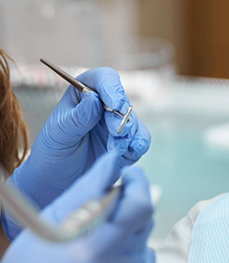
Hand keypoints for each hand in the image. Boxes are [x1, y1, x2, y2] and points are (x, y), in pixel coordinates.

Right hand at [0, 151, 154, 262]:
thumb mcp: (50, 220)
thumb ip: (88, 189)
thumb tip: (115, 160)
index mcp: (88, 243)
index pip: (139, 205)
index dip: (139, 184)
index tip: (130, 176)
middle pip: (144, 220)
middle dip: (130, 207)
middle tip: (107, 210)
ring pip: (144, 240)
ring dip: (128, 233)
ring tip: (95, 245)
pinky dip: (133, 257)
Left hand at [3, 67, 149, 239]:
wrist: (56, 182)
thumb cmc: (52, 153)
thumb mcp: (58, 134)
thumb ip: (78, 117)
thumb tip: (94, 98)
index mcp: (83, 94)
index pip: (103, 80)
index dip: (112, 88)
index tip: (115, 104)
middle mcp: (104, 106)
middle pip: (123, 101)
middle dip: (121, 117)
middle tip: (115, 133)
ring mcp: (117, 125)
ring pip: (134, 121)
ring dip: (129, 134)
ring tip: (115, 149)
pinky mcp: (128, 143)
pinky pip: (141, 139)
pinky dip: (139, 145)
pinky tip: (130, 152)